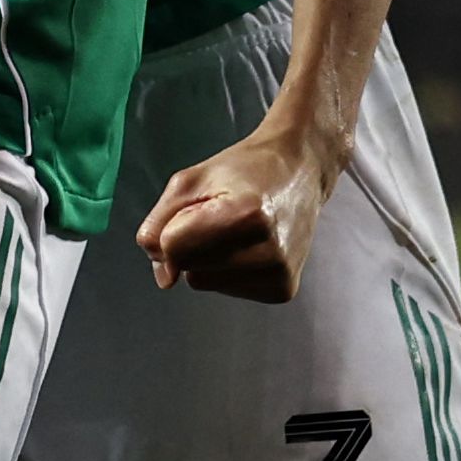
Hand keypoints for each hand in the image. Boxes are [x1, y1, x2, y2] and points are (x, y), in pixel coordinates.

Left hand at [135, 118, 345, 302]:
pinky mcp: (283, 290)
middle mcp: (269, 250)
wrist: (300, 171)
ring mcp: (279, 274)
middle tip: (220, 215)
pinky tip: (249, 246)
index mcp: (248, 214)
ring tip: (237, 230)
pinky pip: (225, 289)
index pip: (174, 248)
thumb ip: (159, 224)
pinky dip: (226, 269)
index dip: (173, 227)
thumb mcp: (189, 181)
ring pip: (203, 282)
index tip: (197, 207)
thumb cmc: (245, 170)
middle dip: (190, 243)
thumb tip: (165, 277)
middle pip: (187, 268)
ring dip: (207, 258)